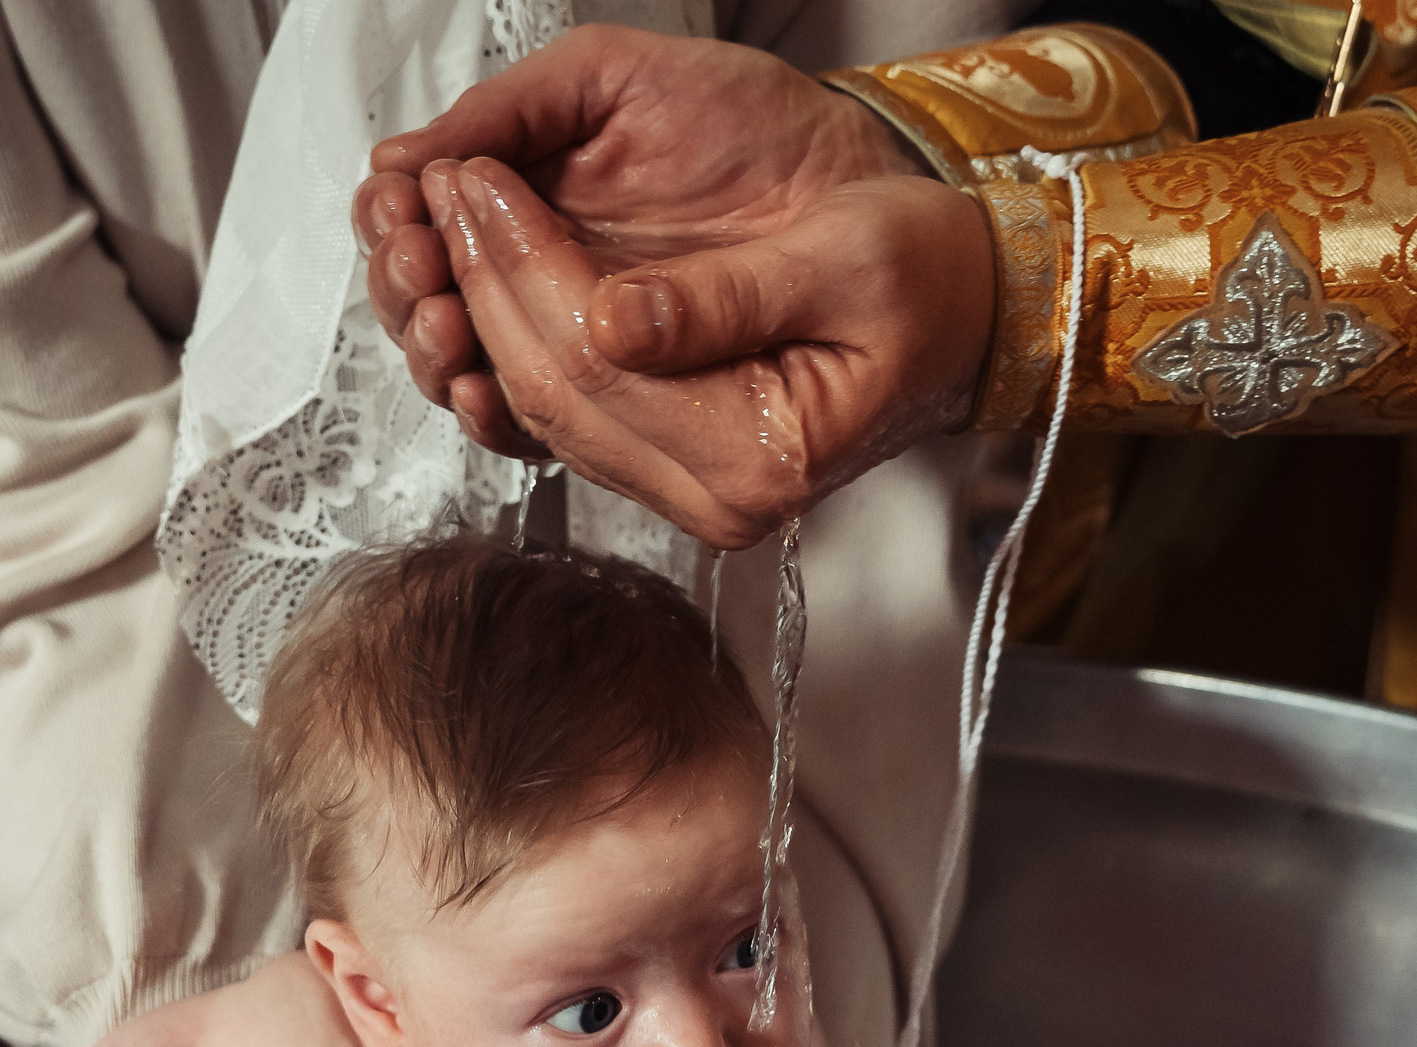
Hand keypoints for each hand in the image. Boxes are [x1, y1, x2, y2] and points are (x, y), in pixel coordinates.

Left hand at [352, 24, 993, 546]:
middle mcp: (714, 498)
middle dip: (484, 281)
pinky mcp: (668, 464)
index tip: (476, 178)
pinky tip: (488, 272)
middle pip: (553, 390)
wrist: (972, 313)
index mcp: (761, 461)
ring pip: (542, 405)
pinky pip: (564, 409)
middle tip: (444, 184)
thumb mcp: (848, 262)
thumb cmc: (928, 282)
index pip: (596, 365)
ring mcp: (685, 490)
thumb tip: (610, 316)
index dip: (521, 264)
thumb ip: (723, 299)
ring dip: (485, 308)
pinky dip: (516, 338)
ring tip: (453, 215)